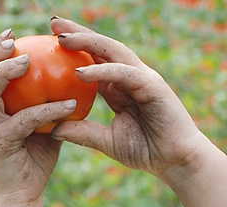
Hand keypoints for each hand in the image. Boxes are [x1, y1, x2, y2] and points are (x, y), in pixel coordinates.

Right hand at [0, 29, 76, 202]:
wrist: (24, 198)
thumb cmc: (34, 162)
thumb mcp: (41, 128)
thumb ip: (45, 105)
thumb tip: (68, 79)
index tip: (10, 34)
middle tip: (12, 39)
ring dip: (5, 72)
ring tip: (27, 60)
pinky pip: (24, 120)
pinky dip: (47, 110)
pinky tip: (69, 103)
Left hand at [50, 18, 209, 184]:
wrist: (177, 162)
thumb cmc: (148, 152)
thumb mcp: (108, 142)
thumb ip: (83, 133)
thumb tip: (52, 129)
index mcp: (120, 87)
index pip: (95, 60)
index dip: (75, 48)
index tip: (48, 40)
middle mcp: (131, 77)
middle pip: (102, 47)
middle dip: (78, 33)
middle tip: (53, 23)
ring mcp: (143, 78)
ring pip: (112, 51)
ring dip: (87, 42)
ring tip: (62, 38)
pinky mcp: (152, 86)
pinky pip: (123, 73)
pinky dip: (102, 70)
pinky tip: (81, 71)